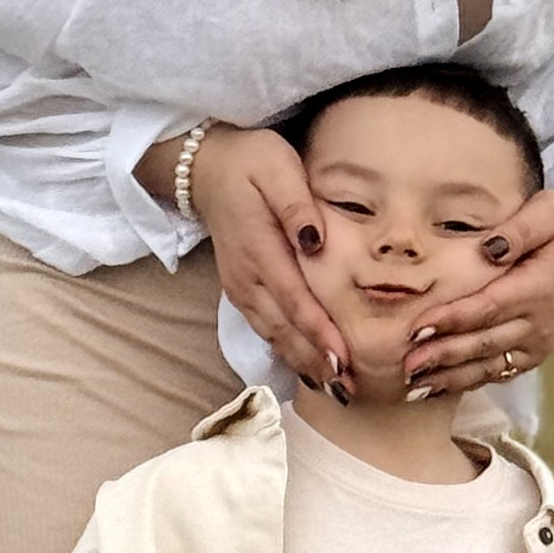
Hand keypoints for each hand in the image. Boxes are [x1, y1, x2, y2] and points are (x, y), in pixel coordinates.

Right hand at [138, 123, 352, 397]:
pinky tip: (306, 366)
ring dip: (302, 362)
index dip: (319, 332)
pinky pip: (264, 327)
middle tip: (348, 390)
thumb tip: (315, 241)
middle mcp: (248, 276)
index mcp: (260, 248)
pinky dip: (285, 350)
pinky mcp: (241, 289)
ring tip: (333, 387)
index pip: (295, 299)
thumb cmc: (251, 162)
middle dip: (315, 360)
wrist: (205, 167)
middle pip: (284, 327)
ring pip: (273, 333)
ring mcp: (241, 286)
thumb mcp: (276, 167)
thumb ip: (296, 205)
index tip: (343, 359)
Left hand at [404, 192, 553, 399]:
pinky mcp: (540, 350)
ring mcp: (542, 341)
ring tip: (414, 386)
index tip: (418, 328)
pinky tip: (441, 386)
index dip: (452, 320)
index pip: (488, 307)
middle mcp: (541, 321)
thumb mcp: (553, 210)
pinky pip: (503, 370)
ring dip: (452, 378)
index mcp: (540, 286)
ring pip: (491, 365)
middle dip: (443, 357)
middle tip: (405, 366)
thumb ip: (520, 228)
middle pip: (484, 343)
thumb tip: (487, 249)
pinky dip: (472, 381)